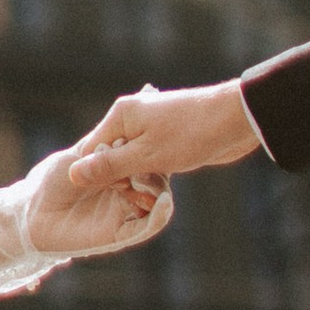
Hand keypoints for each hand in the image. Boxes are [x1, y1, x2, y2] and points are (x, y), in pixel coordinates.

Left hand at [21, 142, 173, 261]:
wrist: (34, 212)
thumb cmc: (54, 179)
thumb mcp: (78, 158)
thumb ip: (102, 151)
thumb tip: (125, 139)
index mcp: (118, 167)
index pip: (145, 156)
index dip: (149, 147)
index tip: (147, 136)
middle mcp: (127, 189)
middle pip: (155, 177)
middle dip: (154, 168)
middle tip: (146, 161)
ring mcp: (126, 210)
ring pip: (156, 200)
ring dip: (157, 188)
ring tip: (148, 179)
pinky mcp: (122, 233)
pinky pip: (147, 226)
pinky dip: (160, 214)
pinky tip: (163, 202)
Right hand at [69, 82, 262, 189]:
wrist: (236, 119)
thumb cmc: (190, 135)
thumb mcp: (146, 156)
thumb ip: (110, 167)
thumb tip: (73, 174)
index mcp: (121, 115)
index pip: (92, 149)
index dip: (97, 175)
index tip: (113, 192)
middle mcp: (132, 117)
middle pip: (111, 155)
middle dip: (121, 178)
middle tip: (139, 193)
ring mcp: (151, 126)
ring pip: (132, 160)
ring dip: (140, 178)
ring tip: (153, 189)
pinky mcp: (168, 137)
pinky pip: (150, 159)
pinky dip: (154, 173)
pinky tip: (165, 182)